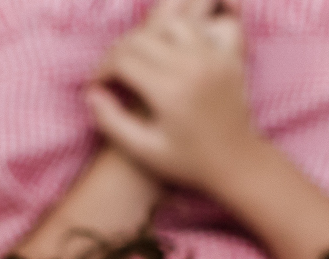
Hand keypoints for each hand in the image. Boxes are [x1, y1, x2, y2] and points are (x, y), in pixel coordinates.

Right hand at [86, 0, 257, 193]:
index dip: (102, 70)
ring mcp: (215, 58)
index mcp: (169, 91)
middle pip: (142, 37)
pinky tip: (176, 48)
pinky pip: (208, 26)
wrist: (237, 165)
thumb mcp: (143, 150)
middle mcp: (193, 67)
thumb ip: (111, 121)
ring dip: (150, 37)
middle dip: (119, 52)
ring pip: (171, 24)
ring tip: (141, 59)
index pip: (123, 59)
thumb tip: (91, 93)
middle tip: (113, 73)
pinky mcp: (231, 57)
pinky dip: (189, 30)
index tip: (97, 85)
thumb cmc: (187, 163)